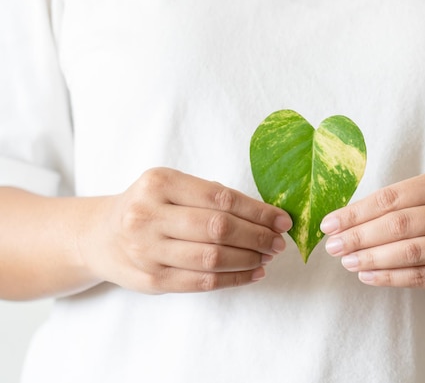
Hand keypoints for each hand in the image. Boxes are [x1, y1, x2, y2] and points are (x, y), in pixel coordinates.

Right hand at [79, 168, 291, 293]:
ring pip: (212, 258)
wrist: (100, 236)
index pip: (220, 198)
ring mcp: (146, 250)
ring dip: (249, 259)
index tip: (282, 219)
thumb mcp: (171, 187)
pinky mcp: (151, 280)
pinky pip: (202, 282)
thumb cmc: (148, 206)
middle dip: (257, 236)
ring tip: (267, 256)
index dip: (258, 211)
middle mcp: (148, 215)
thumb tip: (265, 215)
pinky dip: (235, 279)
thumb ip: (210, 196)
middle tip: (278, 241)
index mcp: (159, 183)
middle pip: (218, 228)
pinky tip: (253, 273)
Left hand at [321, 169, 424, 294]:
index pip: (392, 197)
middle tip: (333, 247)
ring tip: (347, 262)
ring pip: (410, 252)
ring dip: (371, 258)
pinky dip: (390, 278)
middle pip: (399, 224)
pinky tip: (368, 276)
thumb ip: (398, 204)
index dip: (356, 212)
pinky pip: (422, 277)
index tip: (330, 224)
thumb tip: (344, 221)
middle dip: (359, 236)